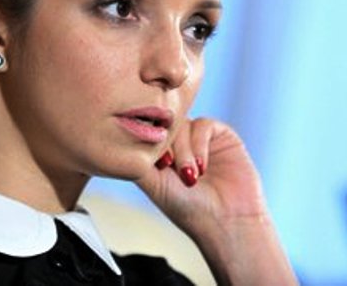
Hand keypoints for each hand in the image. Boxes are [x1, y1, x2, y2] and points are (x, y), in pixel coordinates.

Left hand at [136, 118, 266, 234]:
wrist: (227, 221)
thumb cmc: (189, 209)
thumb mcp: (155, 184)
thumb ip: (139, 161)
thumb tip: (119, 140)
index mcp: (160, 153)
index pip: (147, 131)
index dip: (147, 141)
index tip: (156, 165)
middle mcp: (179, 143)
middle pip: (163, 125)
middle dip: (166, 146)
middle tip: (170, 168)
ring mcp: (199, 137)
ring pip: (182, 124)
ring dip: (183, 150)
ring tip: (190, 176)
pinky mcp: (220, 134)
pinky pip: (203, 125)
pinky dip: (199, 144)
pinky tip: (201, 167)